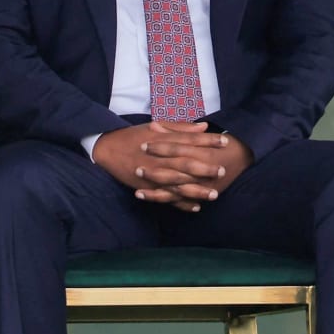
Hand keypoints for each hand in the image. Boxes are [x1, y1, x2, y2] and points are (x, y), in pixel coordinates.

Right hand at [93, 123, 239, 210]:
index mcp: (164, 141)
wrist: (108, 149)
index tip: (225, 141)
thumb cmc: (135, 135)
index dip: (208, 141)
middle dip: (204, 168)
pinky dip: (180, 203)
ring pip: (177, 184)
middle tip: (222, 170)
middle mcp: (160, 158)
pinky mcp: (147, 187)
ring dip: (196, 190)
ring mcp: (153, 174)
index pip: (190, 140)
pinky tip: (196, 207)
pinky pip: (166, 197)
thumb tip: (204, 126)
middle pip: (185, 163)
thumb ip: (181, 128)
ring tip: (214, 194)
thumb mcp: (156, 126)